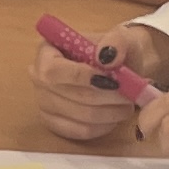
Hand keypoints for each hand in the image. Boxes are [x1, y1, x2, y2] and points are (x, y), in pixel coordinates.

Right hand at [31, 21, 168, 144]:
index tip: (114, 80)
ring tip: (128, 104)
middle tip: (130, 94)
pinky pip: (80, 131)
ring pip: (78, 116)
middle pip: (69, 95)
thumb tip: (107, 55)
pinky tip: (116, 116)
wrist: (122, 69)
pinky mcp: (54, 123)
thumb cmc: (117, 51)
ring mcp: (44, 102)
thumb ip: (117, 41)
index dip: (82, 77)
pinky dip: (103, 126)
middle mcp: (38, 77)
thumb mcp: (122, 37)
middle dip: (105, 96)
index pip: (54, 70)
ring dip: (109, 113)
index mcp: (47, 50)